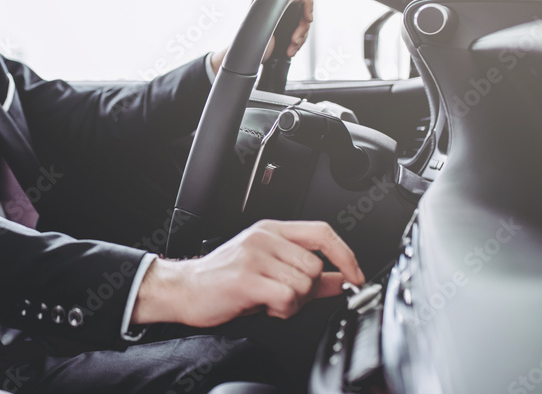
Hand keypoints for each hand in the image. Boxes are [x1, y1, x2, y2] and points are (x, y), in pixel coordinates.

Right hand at [131, 220, 363, 327]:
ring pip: (304, 283)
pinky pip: (288, 297)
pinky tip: (267, 307)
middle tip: (289, 298)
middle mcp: (263, 238)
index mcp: (271, 230)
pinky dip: (285, 309)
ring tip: (273, 301)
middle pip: (315, 265)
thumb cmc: (224, 280)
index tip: (356, 276)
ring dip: (295, 302)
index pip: (322, 232)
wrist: (185, 289)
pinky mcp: (247, 278)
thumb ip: (307, 274)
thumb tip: (342, 280)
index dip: (346, 255)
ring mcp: (254, 256)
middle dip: (310, 290)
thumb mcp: (268, 270)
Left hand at [209, 0, 314, 73]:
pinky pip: (301, 33)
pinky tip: (290, 51)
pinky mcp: (286, 29)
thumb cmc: (247, 40)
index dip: (307, 2)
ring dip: (301, 38)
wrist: (244, 58)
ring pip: (304, 23)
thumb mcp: (256, 21)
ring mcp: (283, 17)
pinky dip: (298, 44)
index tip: (308, 19)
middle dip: (303, 28)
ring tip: (290, 50)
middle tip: (294, 40)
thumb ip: (267, 6)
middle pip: (304, 9)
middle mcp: (278, 4)